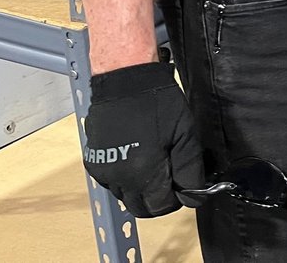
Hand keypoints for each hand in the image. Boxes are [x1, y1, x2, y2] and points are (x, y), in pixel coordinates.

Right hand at [83, 60, 204, 216]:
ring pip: (125, 197)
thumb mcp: (185, 134)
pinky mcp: (93, 161)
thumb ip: (189, 169)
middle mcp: (119, 177)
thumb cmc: (158, 103)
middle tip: (171, 179)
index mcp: (143, 173)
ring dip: (141, 190)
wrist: (126, 80)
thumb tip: (193, 195)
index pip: (161, 206)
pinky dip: (125, 179)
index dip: (177, 198)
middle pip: (140, 207)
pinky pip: (111, 183)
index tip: (184, 185)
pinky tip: (136, 158)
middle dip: (158, 199)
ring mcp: (103, 171)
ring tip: (154, 163)